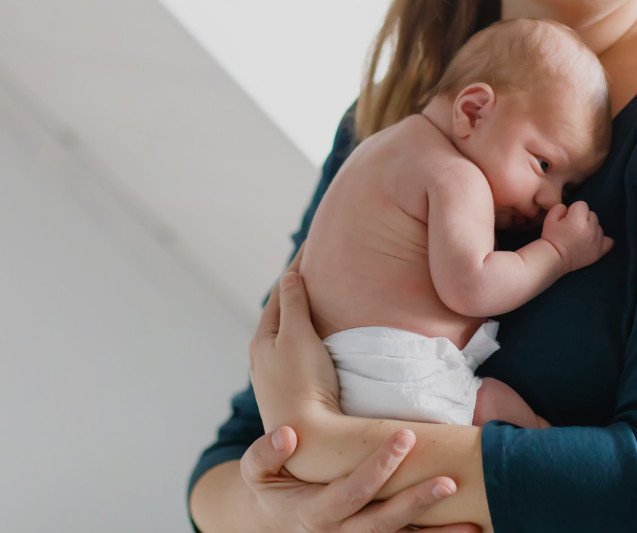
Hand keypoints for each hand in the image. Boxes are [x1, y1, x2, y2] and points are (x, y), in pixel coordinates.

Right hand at [240, 423, 479, 531]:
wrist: (272, 523)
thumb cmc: (272, 488)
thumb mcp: (255, 471)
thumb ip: (266, 453)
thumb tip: (288, 434)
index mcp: (314, 512)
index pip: (351, 491)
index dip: (378, 467)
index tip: (404, 437)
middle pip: (382, 523)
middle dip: (415, 502)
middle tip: (448, 480)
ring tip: (471, 524)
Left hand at [249, 246, 341, 430]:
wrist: (308, 438)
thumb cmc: (302, 384)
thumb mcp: (297, 336)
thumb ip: (293, 304)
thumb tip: (289, 276)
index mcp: (262, 339)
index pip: (280, 293)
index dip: (296, 269)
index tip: (311, 246)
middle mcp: (264, 356)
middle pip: (282, 312)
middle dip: (297, 289)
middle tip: (317, 268)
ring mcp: (277, 375)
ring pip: (290, 333)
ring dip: (303, 312)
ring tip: (322, 296)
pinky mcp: (293, 389)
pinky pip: (300, 349)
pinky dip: (310, 333)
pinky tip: (324, 336)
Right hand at [540, 201, 613, 272]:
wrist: (553, 259)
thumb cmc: (551, 237)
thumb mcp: (549, 218)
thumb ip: (560, 208)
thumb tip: (569, 209)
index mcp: (578, 220)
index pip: (581, 205)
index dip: (572, 211)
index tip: (566, 219)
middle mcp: (591, 229)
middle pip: (592, 214)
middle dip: (583, 218)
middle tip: (572, 228)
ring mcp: (597, 241)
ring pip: (598, 226)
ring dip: (591, 228)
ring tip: (579, 236)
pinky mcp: (599, 252)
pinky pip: (608, 241)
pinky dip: (602, 239)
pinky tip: (593, 241)